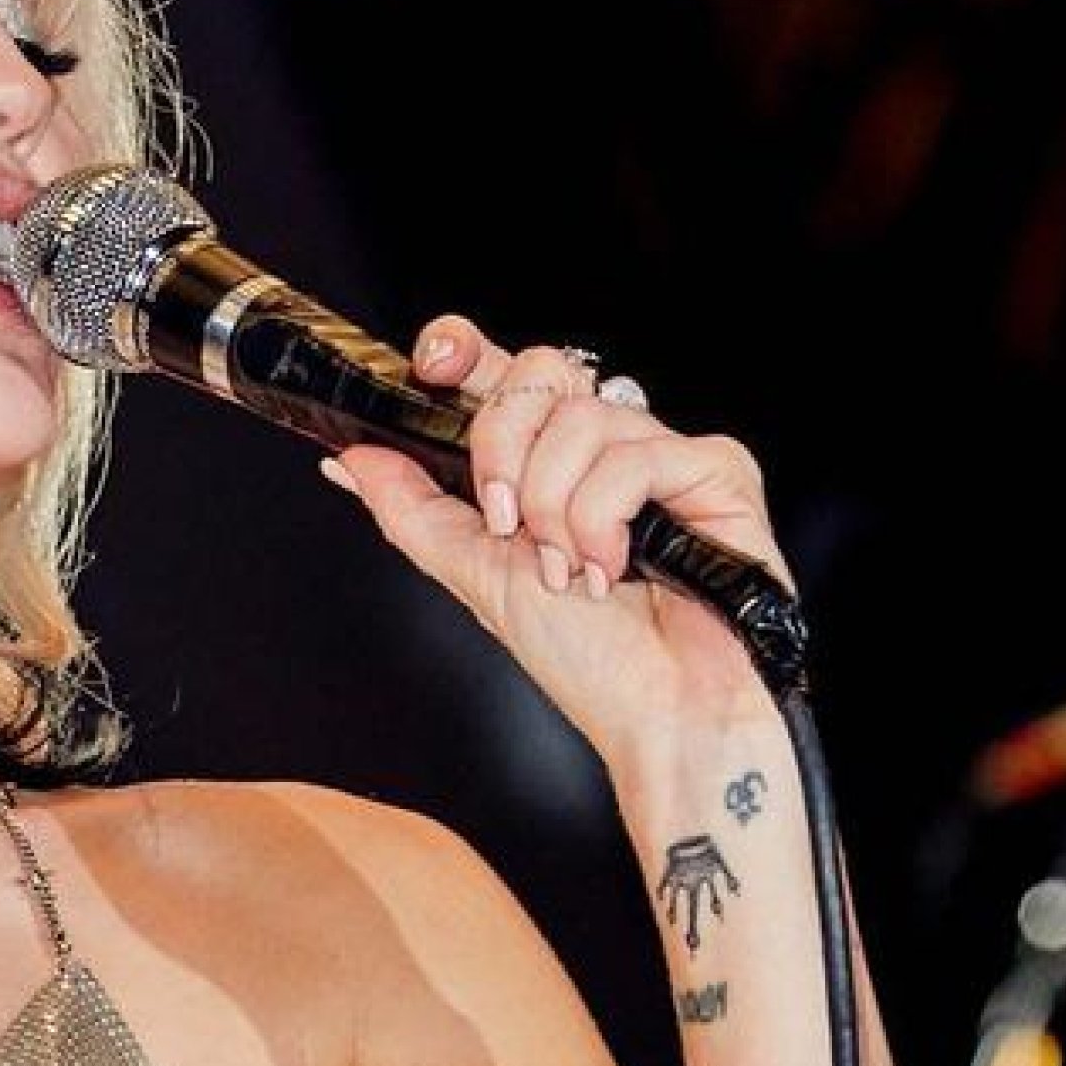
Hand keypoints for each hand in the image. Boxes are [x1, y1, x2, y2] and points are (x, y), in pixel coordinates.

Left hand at [318, 320, 793, 749]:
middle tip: (508, 527)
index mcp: (549, 464)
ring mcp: (663, 452)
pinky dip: (603, 520)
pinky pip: (634, 454)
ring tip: (571, 571)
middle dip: (501, 452)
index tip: (430, 368)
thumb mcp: (475, 575)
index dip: (465, 352)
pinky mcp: (717, 468)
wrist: (656, 713)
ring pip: (579, 419)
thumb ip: (413, 511)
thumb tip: (348, 459)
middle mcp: (605, 448)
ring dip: (554, 509)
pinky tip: (614, 569)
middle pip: (536, 376)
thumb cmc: (587, 659)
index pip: (505, 374)